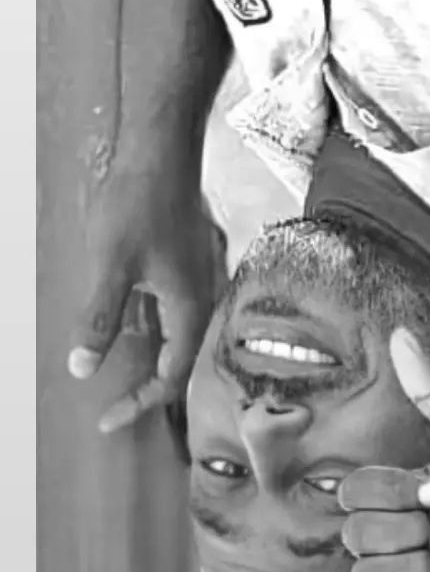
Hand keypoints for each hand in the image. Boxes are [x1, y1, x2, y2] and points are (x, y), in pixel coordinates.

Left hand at [70, 164, 227, 432]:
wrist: (162, 152)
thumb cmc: (138, 205)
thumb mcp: (111, 267)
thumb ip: (101, 320)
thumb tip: (83, 369)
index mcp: (192, 305)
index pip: (173, 375)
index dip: (141, 402)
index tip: (108, 419)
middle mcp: (205, 296)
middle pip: (183, 359)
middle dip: (149, 388)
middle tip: (114, 408)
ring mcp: (200, 277)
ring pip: (180, 334)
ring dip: (151, 358)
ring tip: (120, 377)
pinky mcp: (189, 261)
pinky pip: (176, 309)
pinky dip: (154, 329)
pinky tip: (132, 326)